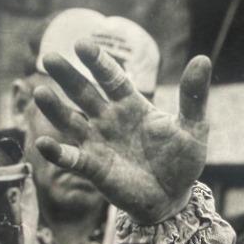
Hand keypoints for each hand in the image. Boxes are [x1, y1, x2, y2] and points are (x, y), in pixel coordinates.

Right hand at [33, 41, 211, 223]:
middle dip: (68, 76)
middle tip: (50, 57)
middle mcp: (109, 120)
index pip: (112, 78)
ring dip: (55, 108)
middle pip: (84, 93)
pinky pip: (71, 158)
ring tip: (40, 92)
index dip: (98, 62)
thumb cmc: (181, 161)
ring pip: (71, 121)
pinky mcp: (94, 168)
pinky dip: (57, 152)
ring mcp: (98, 143)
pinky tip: (44, 143)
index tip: (83, 45)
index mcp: (132, 105)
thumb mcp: (193, 128)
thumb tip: (203, 59)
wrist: (174, 198)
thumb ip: (193, 96)